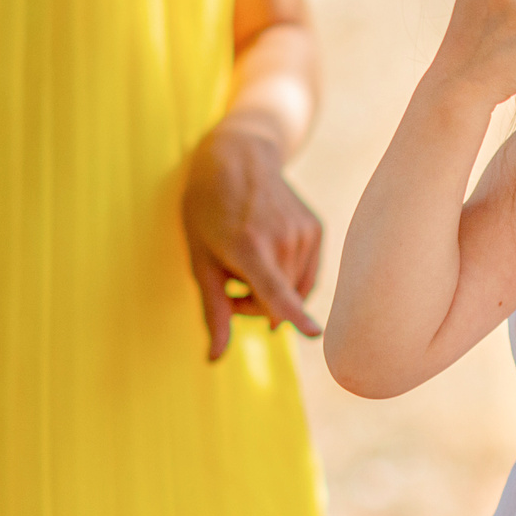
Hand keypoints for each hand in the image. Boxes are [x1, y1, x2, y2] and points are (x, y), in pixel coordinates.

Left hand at [182, 121, 324, 359]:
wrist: (239, 157)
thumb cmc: (208, 209)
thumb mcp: (200, 259)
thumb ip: (214, 309)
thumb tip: (215, 358)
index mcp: (248, 246)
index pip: (274, 288)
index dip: (293, 314)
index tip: (315, 334)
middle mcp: (282, 239)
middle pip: (276, 302)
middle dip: (252, 305)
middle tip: (229, 285)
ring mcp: (303, 232)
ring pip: (293, 290)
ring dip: (271, 291)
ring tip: (246, 265)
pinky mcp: (316, 229)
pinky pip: (306, 274)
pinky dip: (288, 276)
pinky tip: (269, 255)